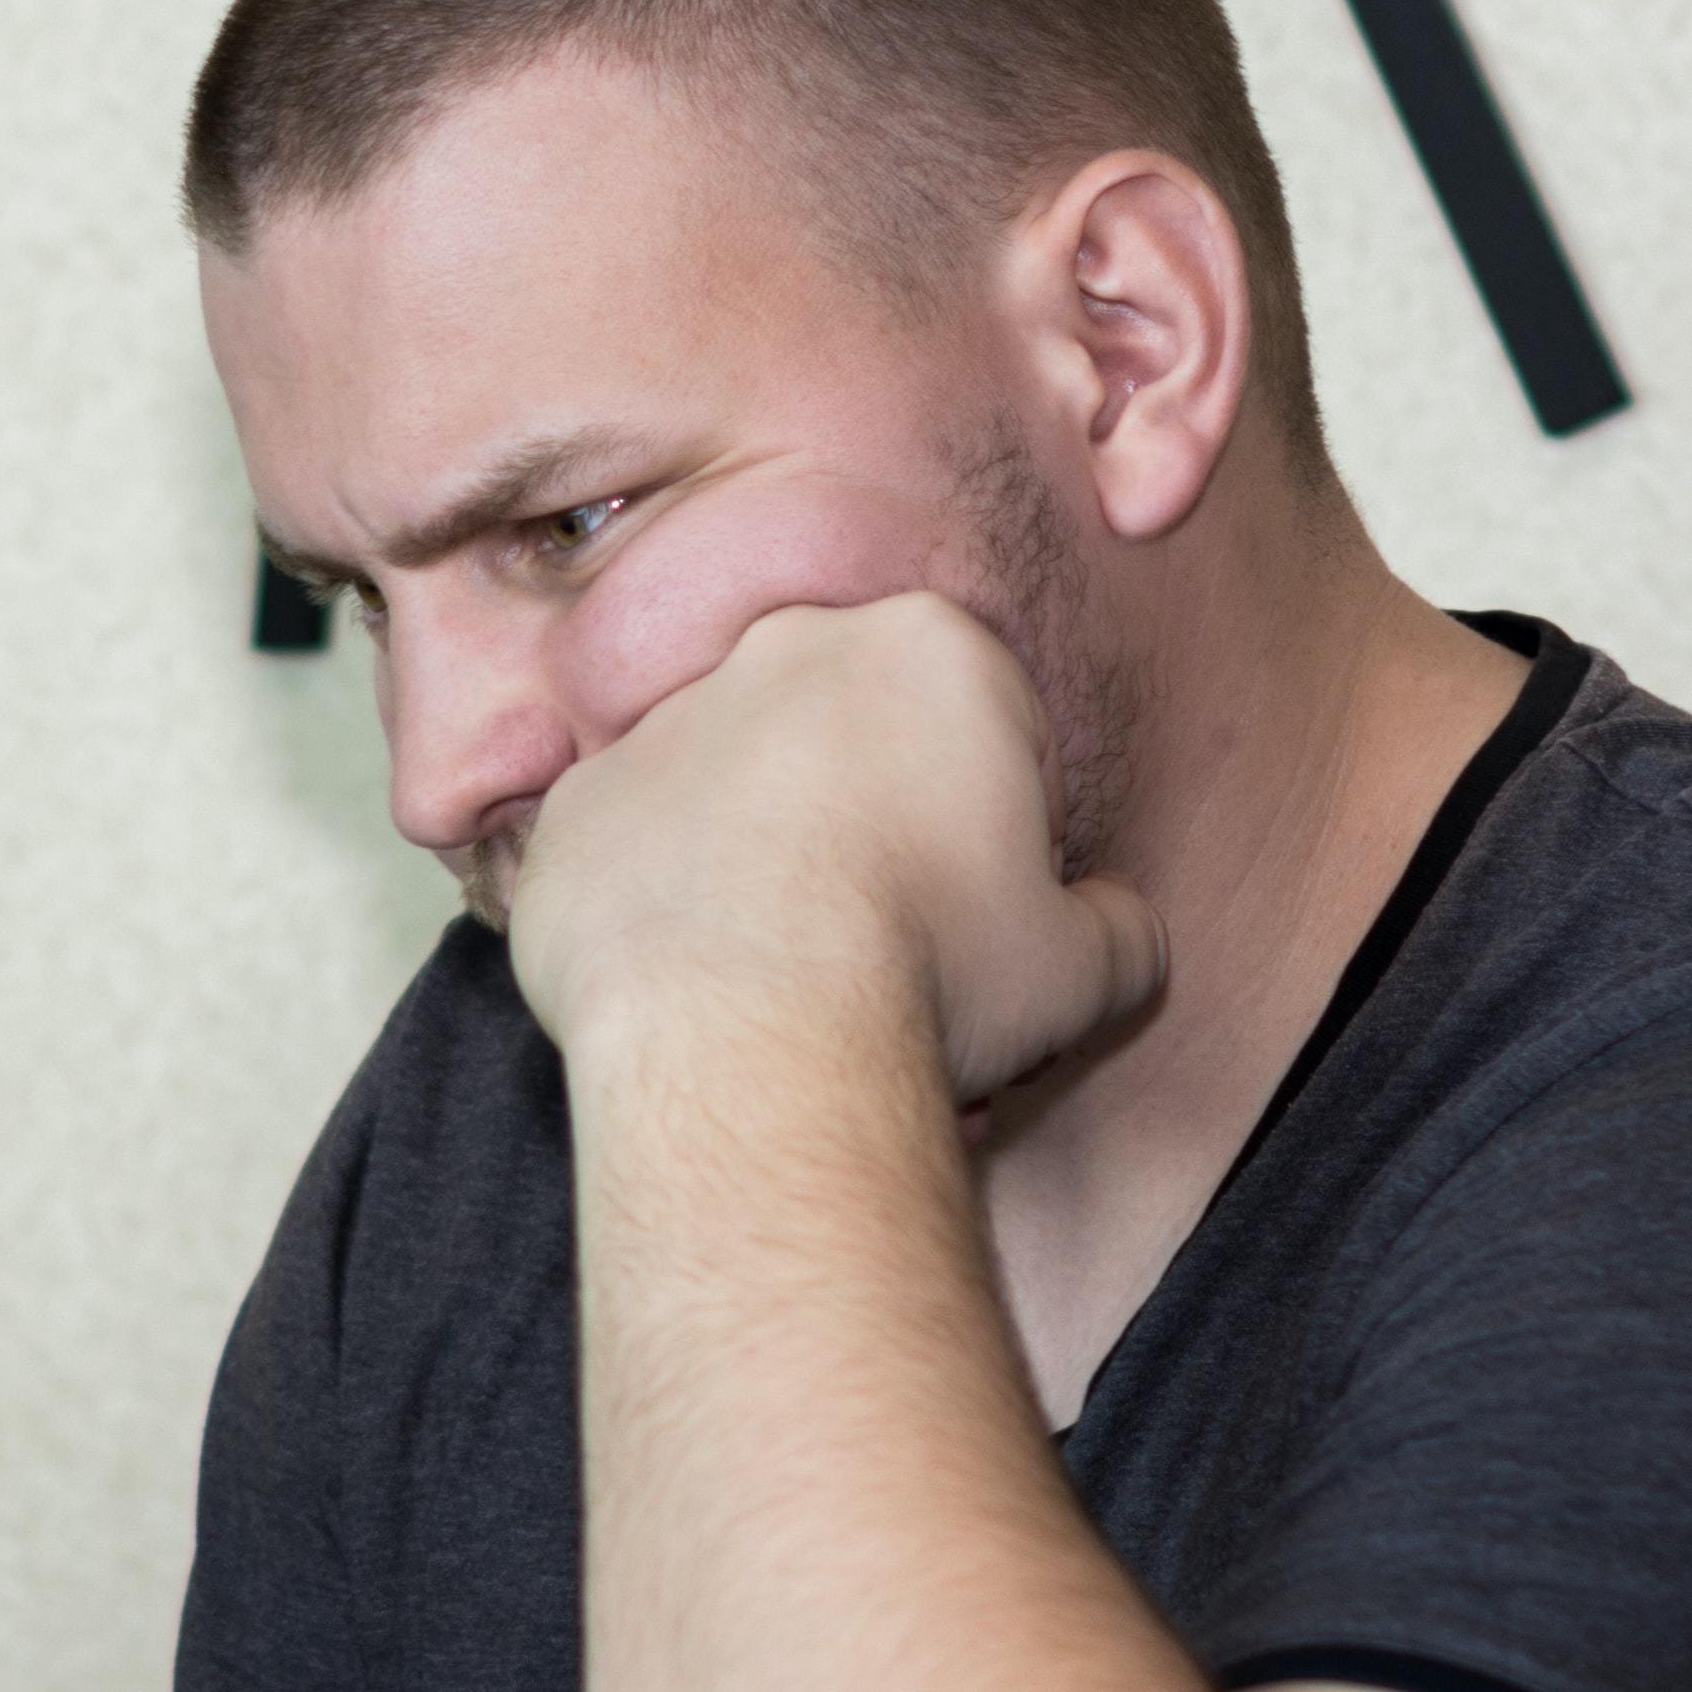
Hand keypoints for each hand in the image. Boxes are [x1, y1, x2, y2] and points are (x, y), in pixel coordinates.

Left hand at [501, 593, 1166, 1102]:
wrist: (751, 1044)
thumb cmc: (934, 982)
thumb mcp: (1082, 971)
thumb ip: (1118, 930)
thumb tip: (1117, 928)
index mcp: (929, 647)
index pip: (982, 717)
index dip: (993, 820)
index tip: (983, 902)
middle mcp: (783, 650)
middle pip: (844, 732)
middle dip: (867, 817)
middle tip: (889, 939)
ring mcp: (662, 720)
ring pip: (729, 787)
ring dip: (755, 858)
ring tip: (784, 977)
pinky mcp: (573, 805)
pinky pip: (627, 852)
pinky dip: (656, 910)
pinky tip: (694, 990)